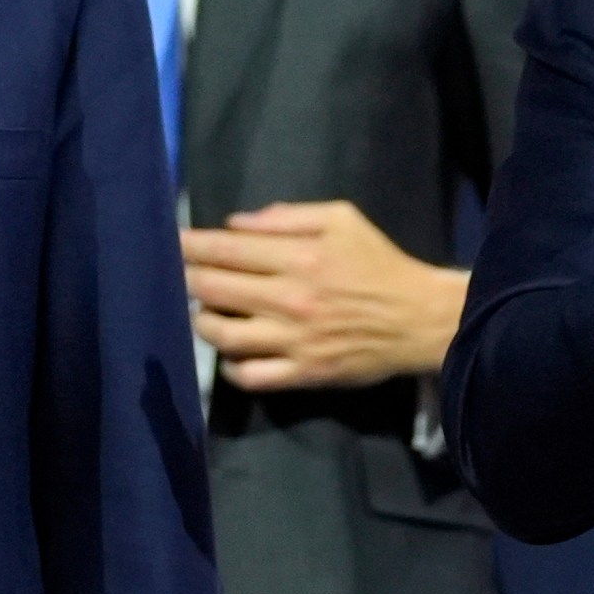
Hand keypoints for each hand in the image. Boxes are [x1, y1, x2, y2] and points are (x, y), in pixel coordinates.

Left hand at [183, 201, 466, 390]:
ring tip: (204, 313)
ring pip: (224, 335)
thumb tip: (236, 224)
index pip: (228, 250)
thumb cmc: (379, 263)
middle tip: (179, 275)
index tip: (174, 242)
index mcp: (300, 257)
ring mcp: (294, 340)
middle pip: (215, 289)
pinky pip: (251, 377)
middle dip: (188, 279)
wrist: (420, 318)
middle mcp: (291, 299)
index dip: (193, 246)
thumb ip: (288, 216)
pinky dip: (230, 367)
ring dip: (203, 322)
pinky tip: (231, 353)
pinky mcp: (303, 373)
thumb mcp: (342, 219)